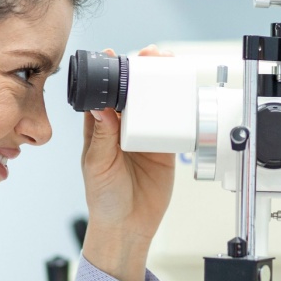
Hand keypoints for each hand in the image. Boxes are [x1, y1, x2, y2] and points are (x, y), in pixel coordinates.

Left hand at [81, 46, 175, 280]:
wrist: (128, 226)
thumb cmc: (104, 199)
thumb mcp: (98, 165)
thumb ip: (101, 137)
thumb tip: (100, 108)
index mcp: (100, 127)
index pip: (104, 93)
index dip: (109, 71)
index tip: (113, 54)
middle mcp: (122, 128)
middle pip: (133, 91)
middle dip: (141, 70)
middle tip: (150, 55)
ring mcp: (144, 137)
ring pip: (154, 103)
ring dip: (160, 85)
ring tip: (168, 66)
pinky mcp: (164, 149)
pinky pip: (172, 125)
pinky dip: (178, 110)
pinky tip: (182, 96)